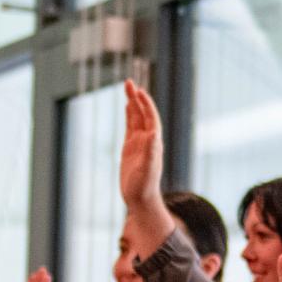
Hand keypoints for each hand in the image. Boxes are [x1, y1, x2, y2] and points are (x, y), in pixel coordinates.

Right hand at [120, 80, 165, 213]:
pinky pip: (130, 127)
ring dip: (133, 103)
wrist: (140, 200)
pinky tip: (128, 107)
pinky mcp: (130, 148)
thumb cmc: (144, 187)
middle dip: (137, 98)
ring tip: (128, 87)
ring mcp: (139, 143)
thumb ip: (151, 153)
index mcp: (153, 143)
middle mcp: (148, 140)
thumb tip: (154, 135)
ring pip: (136, 118)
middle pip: (142, 114)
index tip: (139, 91)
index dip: (146, 105)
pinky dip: (129, 116)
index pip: (151, 118)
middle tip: (128, 82)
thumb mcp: (147, 170)